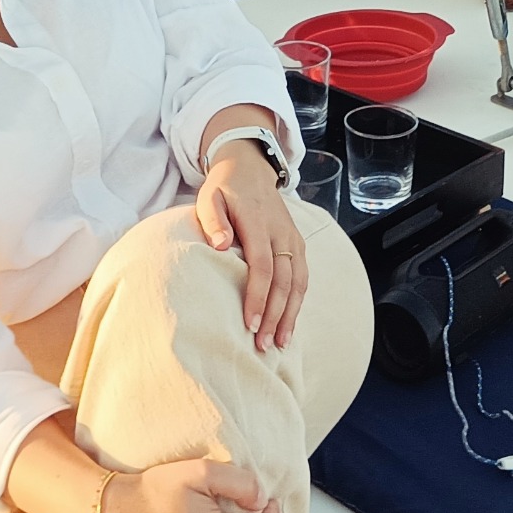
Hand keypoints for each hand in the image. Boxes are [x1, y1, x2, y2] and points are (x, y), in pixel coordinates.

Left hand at [195, 144, 307, 350]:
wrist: (250, 168)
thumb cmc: (224, 189)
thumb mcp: (209, 197)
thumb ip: (213, 220)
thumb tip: (220, 246)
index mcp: (257, 221)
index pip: (261, 265)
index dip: (257, 296)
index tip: (248, 323)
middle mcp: (280, 231)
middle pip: (283, 280)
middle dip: (274, 315)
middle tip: (262, 344)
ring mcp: (292, 237)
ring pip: (298, 281)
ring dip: (290, 314)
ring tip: (279, 342)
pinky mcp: (297, 243)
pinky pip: (303, 277)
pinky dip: (298, 303)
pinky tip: (289, 324)